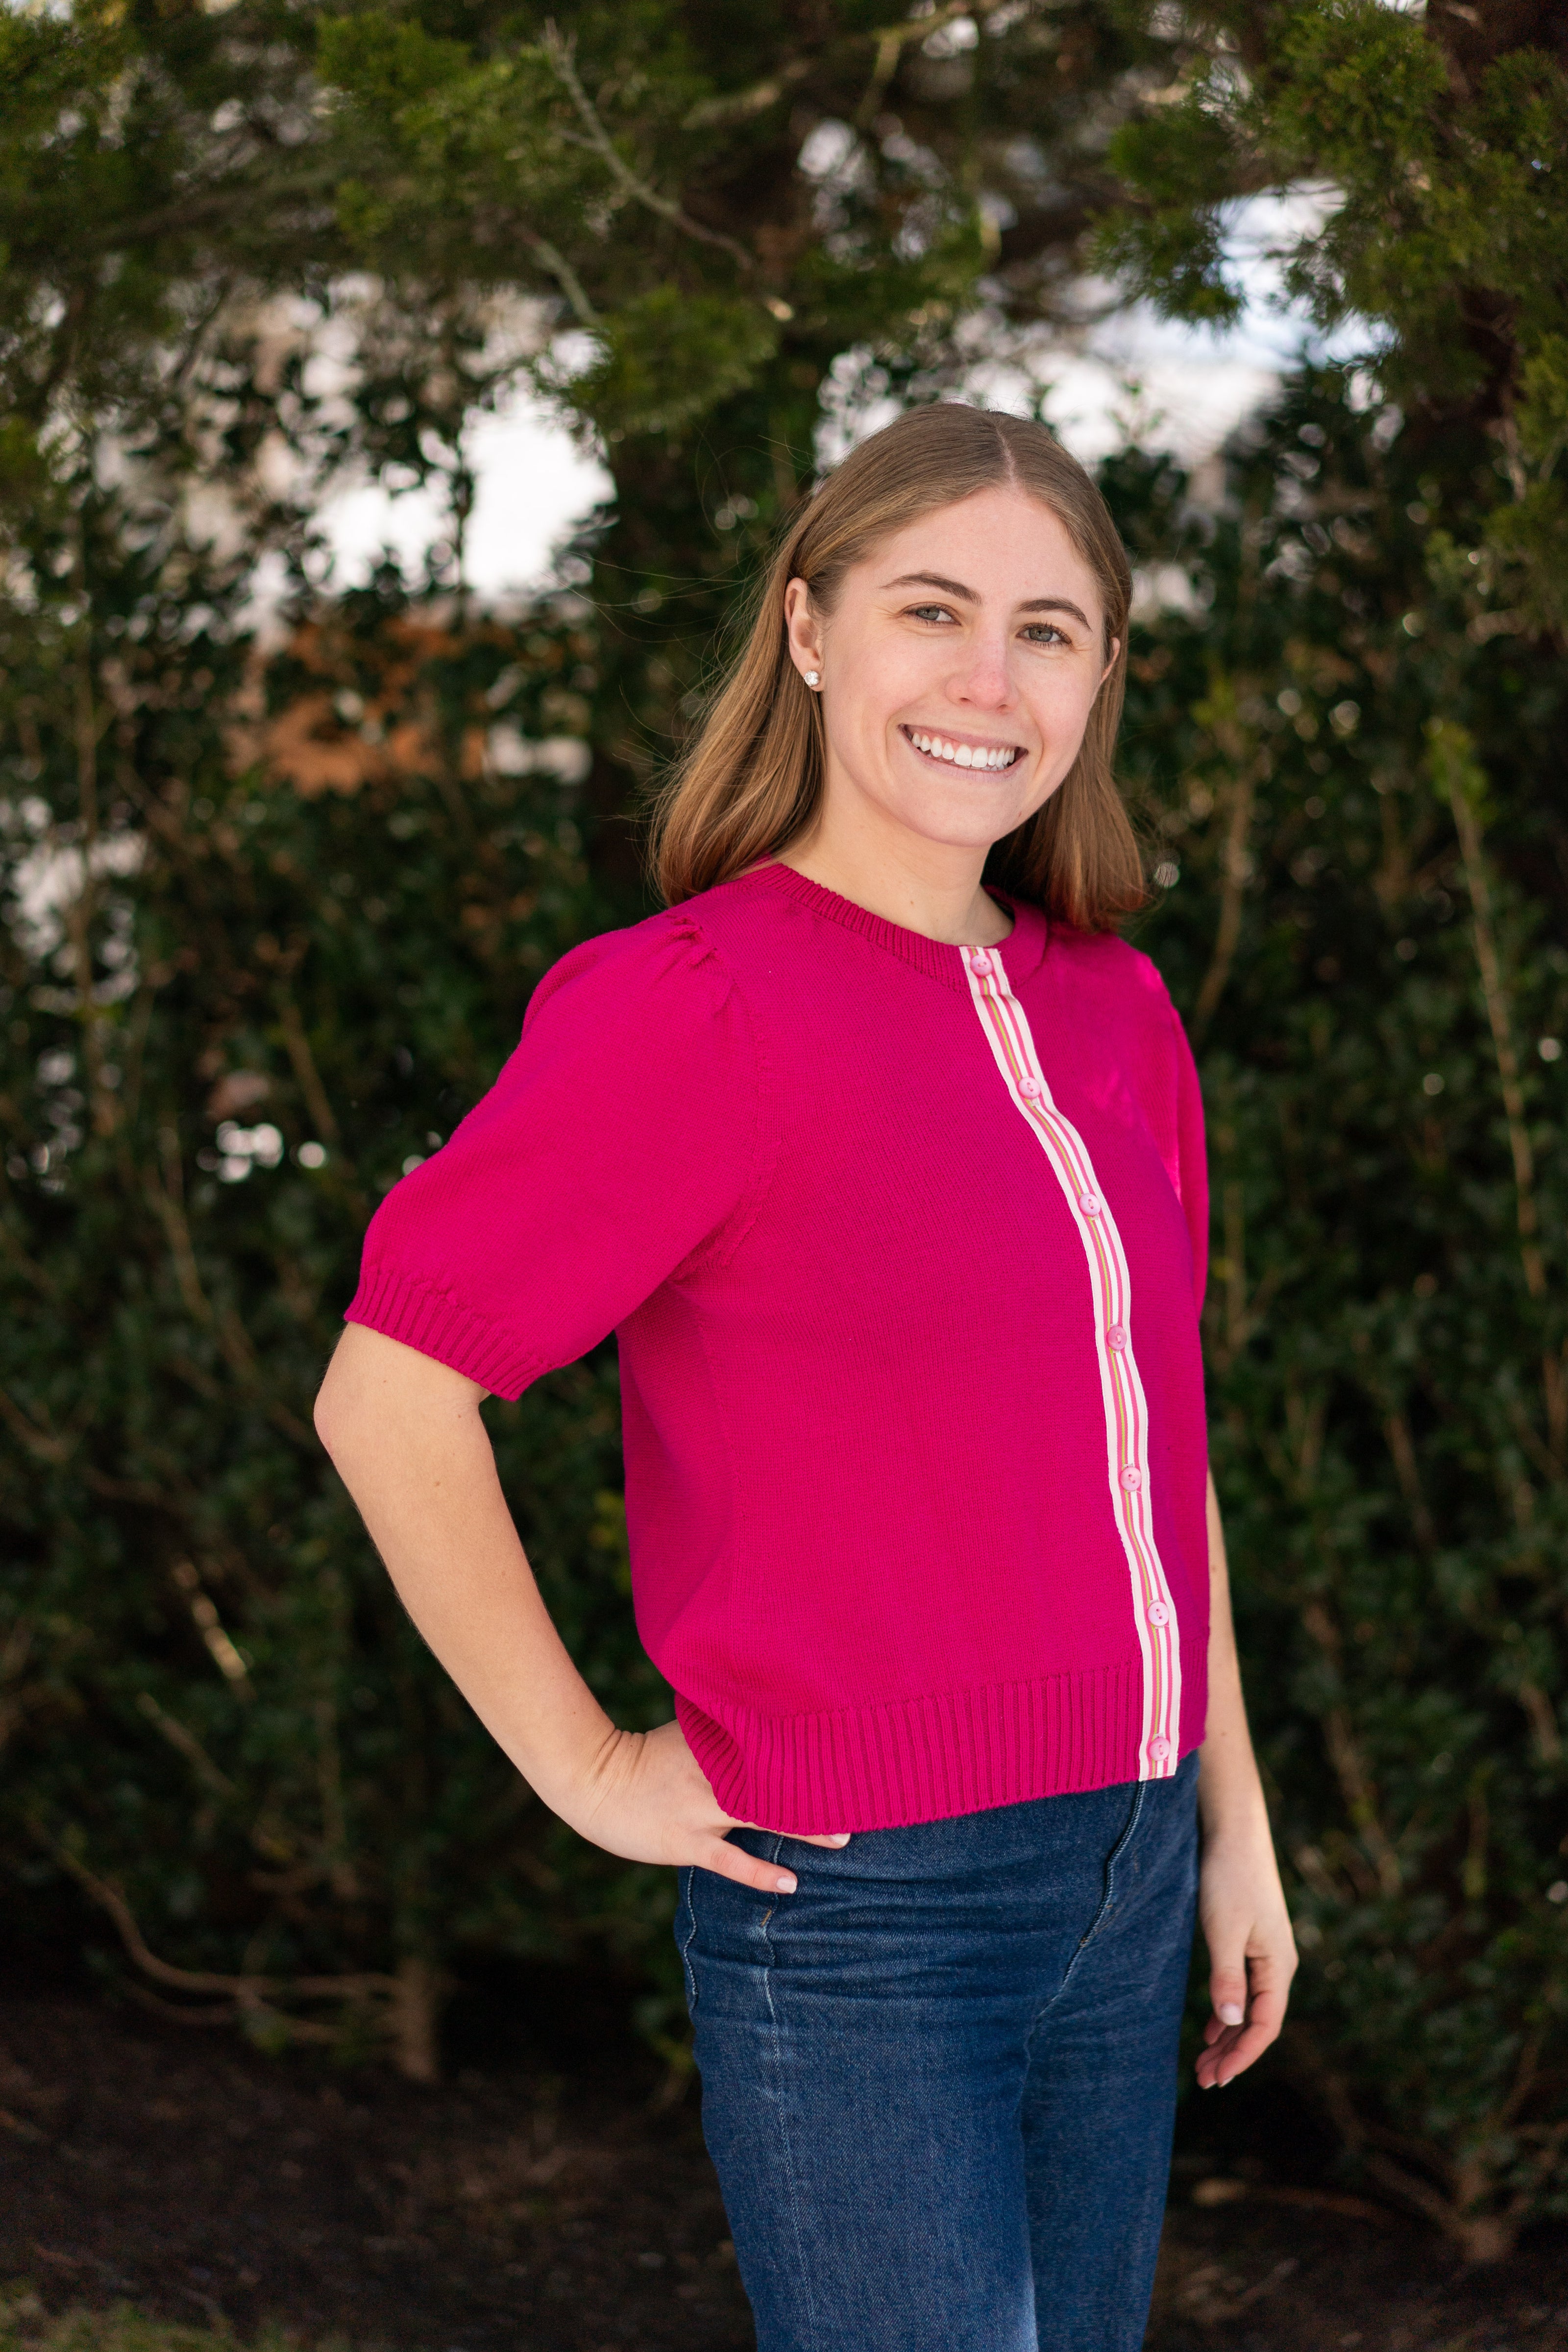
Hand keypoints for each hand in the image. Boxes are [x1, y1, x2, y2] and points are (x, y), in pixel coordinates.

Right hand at [562, 1718, 850, 1893]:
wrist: (593, 1779)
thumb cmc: (644, 1754)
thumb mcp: (686, 1731)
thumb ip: (723, 1727)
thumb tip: (763, 1710)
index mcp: (713, 1743)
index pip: (769, 1739)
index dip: (808, 1743)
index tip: (847, 1743)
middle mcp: (712, 1774)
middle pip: (774, 1779)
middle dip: (816, 1786)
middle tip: (861, 1791)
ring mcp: (699, 1810)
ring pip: (760, 1817)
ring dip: (802, 1827)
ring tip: (843, 1837)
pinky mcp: (687, 1842)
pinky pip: (731, 1859)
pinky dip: (761, 1871)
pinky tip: (791, 1882)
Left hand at [1194, 1817, 1297, 2088]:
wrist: (1233, 1830)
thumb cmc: (1227, 1877)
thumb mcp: (1223, 1929)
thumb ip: (1227, 1976)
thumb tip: (1232, 2023)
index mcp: (1279, 1965)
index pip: (1265, 2026)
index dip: (1242, 2056)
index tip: (1216, 2079)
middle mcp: (1278, 1964)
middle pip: (1258, 2022)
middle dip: (1232, 2053)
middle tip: (1204, 2080)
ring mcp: (1265, 1952)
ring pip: (1249, 2007)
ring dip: (1228, 2035)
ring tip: (1203, 2061)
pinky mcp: (1250, 1940)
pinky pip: (1243, 1988)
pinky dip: (1227, 2011)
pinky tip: (1211, 2026)